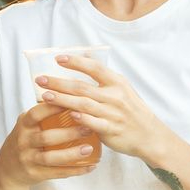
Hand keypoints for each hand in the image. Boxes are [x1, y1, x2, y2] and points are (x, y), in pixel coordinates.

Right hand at [0, 99, 99, 185]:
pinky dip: (75, 171)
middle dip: (69, 133)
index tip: (74, 102)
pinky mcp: (35, 174)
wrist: (7, 170)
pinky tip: (90, 167)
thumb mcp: (26, 124)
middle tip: (88, 127)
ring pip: (51, 158)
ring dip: (72, 154)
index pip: (36, 113)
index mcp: (23, 125)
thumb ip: (42, 110)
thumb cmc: (25, 140)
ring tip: (90, 148)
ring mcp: (28, 159)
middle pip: (46, 137)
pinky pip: (57, 173)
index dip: (53, 108)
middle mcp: (23, 142)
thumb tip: (66, 89)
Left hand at [35, 53, 171, 163]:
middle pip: (82, 87)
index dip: (76, 62)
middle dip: (58, 82)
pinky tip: (68, 115)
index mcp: (117, 83)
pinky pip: (93, 123)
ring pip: (83, 104)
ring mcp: (113, 113)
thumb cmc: (131, 110)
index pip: (94, 68)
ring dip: (62, 100)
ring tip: (44, 96)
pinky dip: (81, 119)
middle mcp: (115, 96)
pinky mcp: (111, 130)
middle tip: (40, 79)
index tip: (58, 58)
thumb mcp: (122, 88)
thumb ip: (103, 75)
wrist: (149, 135)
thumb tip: (86, 54)